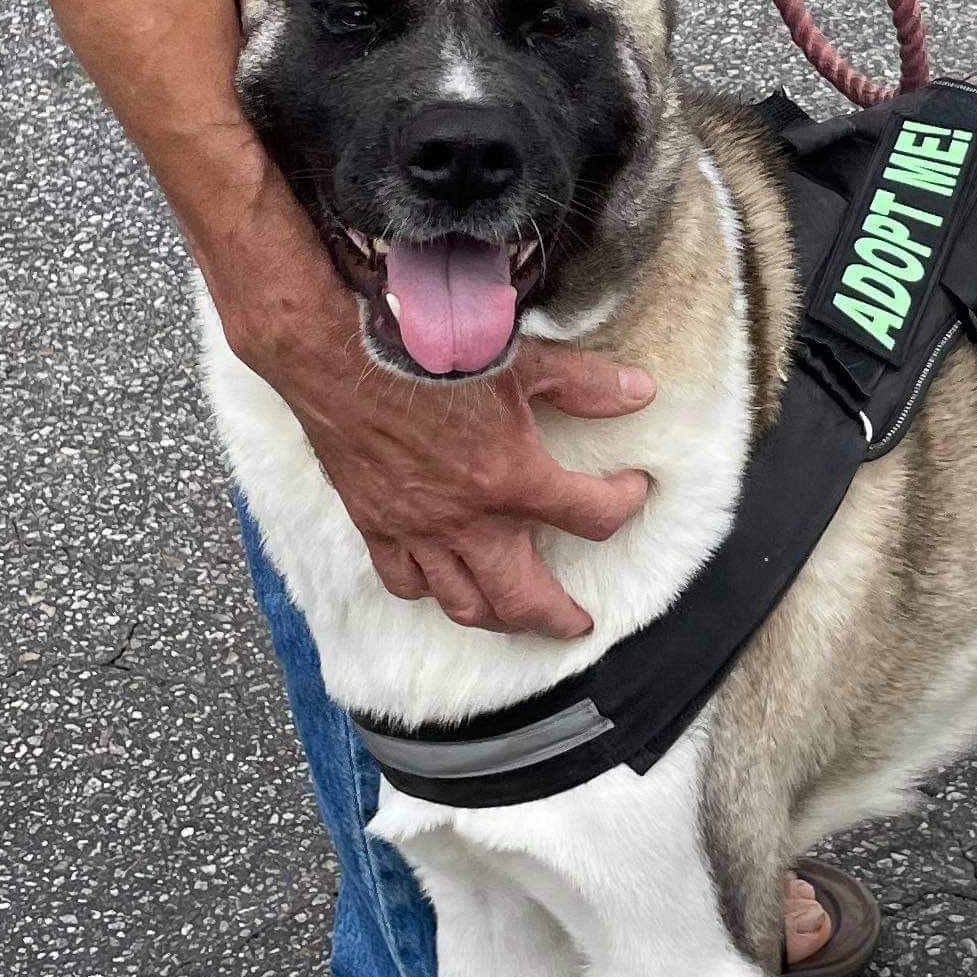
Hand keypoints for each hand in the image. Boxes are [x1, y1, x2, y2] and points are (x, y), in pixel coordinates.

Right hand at [232, 288, 654, 637]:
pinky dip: (427, 591)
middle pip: (524, 599)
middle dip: (558, 619)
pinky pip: (404, 582)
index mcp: (513, 479)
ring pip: (463, 604)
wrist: (338, 353)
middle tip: (578, 623)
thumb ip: (584, 384)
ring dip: (497, 618)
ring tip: (516, 617)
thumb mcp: (521, 361)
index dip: (623, 503)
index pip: (592, 517)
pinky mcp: (376, 526)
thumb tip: (639, 392)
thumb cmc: (427, 354)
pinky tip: (440, 582)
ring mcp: (419, 531)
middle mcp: (468, 521)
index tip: (631, 489)